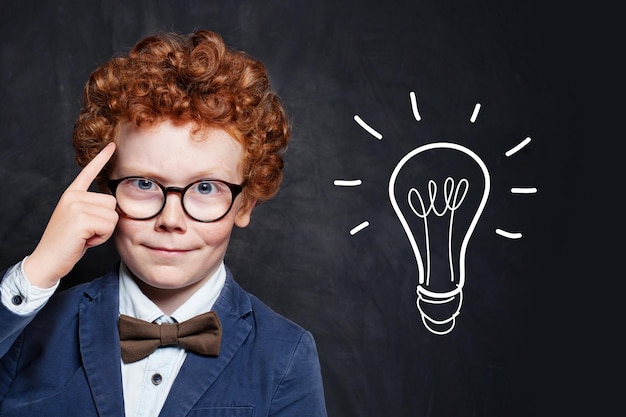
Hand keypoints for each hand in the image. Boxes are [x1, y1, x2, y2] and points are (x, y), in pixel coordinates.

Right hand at [23, 143, 118, 287]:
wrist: (48, 260)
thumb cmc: (67, 243)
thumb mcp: (80, 221)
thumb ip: (93, 209)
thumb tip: (114, 206)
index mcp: (72, 194)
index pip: (88, 172)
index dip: (102, 158)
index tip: (112, 145)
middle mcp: (73, 196)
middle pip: (112, 202)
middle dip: (106, 221)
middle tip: (87, 232)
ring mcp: (75, 206)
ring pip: (113, 215)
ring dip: (104, 231)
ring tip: (85, 236)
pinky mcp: (80, 219)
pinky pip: (109, 226)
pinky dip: (101, 238)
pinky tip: (85, 241)